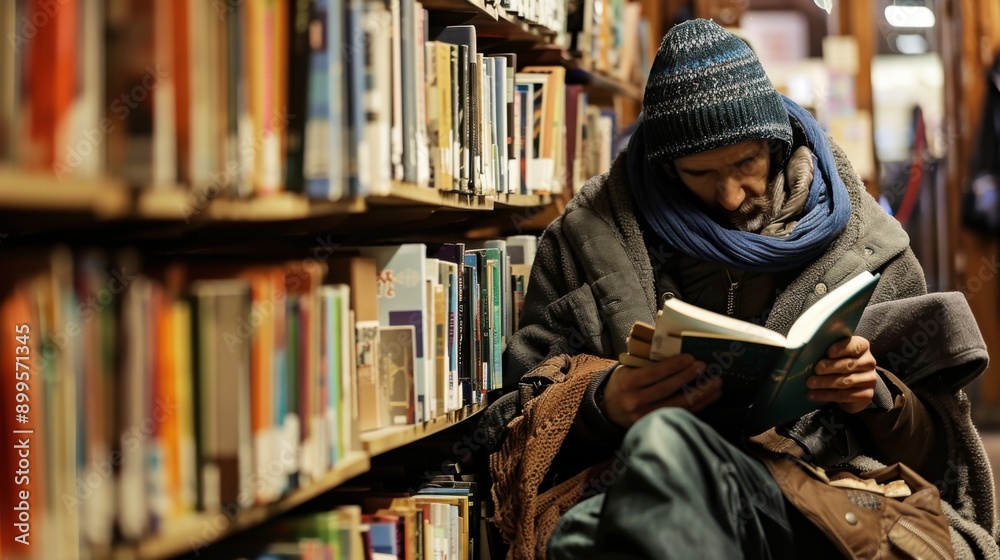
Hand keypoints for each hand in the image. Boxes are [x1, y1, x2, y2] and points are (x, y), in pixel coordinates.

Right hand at [601, 354, 722, 428]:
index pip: (654, 373)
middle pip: (667, 389)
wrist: (608, 410)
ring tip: (715, 382)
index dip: (673, 366)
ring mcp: (644, 416)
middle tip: (705, 366)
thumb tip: (670, 344)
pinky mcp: (655, 424)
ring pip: (677, 404)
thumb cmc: (623, 383)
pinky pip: (680, 414)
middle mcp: (635, 400)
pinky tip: (709, 396)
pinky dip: (698, 405)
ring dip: (699, 393)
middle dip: (689, 377)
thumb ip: (645, 360)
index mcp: (628, 382)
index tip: (690, 357)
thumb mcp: (627, 368)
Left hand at [807, 336, 877, 413]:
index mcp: (862, 348)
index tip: (828, 353)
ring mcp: (869, 380)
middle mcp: (869, 363)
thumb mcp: (836, 354)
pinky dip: (825, 395)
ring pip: (845, 381)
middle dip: (829, 367)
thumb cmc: (840, 364)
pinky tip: (813, 394)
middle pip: (849, 364)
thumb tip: (810, 351)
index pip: (855, 346)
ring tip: (810, 383)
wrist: (855, 386)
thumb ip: (828, 351)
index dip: (842, 349)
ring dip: (824, 383)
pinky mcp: (865, 395)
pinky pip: (844, 396)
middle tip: (815, 370)